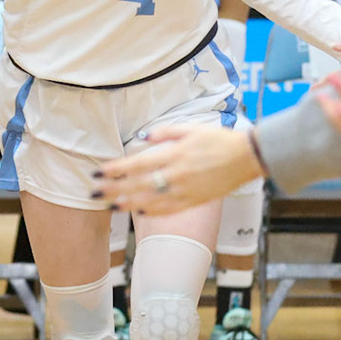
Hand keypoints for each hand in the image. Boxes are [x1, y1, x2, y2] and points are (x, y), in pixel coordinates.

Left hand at [91, 123, 260, 214]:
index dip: (115, 170)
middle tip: (93, 193)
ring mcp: (185, 191)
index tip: (98, 172)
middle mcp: (177, 175)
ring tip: (109, 206)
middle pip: (138, 185)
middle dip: (113, 189)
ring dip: (127, 204)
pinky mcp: (194, 201)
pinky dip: (151, 210)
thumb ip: (166, 133)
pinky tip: (137, 210)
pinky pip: (168, 209)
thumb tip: (143, 138)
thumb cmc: (219, 140)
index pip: (137, 164)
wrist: (246, 158)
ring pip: (150, 201)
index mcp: (174, 155)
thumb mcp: (192, 128)